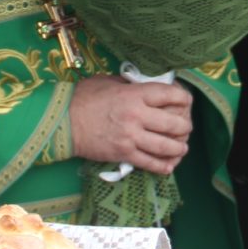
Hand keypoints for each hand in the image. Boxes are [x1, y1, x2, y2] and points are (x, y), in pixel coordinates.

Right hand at [69, 75, 193, 175]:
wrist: (62, 122)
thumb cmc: (84, 98)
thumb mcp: (110, 82)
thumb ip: (132, 85)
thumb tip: (148, 86)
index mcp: (135, 94)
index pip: (171, 95)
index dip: (184, 98)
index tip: (185, 102)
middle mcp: (137, 115)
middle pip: (174, 123)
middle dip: (185, 126)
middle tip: (185, 128)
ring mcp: (131, 137)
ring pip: (167, 146)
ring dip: (179, 148)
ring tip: (182, 148)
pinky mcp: (124, 154)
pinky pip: (150, 163)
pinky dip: (163, 166)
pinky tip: (169, 166)